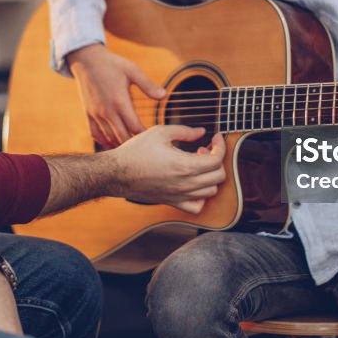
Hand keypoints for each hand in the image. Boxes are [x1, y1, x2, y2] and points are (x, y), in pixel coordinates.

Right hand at [66, 44, 164, 147]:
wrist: (86, 60)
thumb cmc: (112, 64)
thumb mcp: (133, 70)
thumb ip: (148, 85)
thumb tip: (164, 96)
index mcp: (120, 102)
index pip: (135, 128)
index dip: (146, 136)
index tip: (155, 137)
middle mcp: (107, 111)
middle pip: (122, 137)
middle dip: (135, 143)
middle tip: (146, 145)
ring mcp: (96, 114)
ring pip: (108, 138)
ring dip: (120, 144)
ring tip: (132, 147)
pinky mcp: (88, 113)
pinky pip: (95, 134)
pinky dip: (104, 140)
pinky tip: (113, 141)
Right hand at [108, 125, 226, 213]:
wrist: (116, 173)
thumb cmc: (135, 152)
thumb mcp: (160, 132)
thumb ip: (184, 131)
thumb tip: (201, 131)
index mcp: (184, 165)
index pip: (217, 159)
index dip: (220, 146)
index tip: (216, 137)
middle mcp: (185, 184)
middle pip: (218, 176)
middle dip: (217, 160)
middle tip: (204, 149)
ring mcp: (180, 195)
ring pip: (211, 191)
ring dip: (210, 176)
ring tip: (198, 163)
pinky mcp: (172, 202)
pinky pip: (196, 206)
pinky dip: (202, 196)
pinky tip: (194, 183)